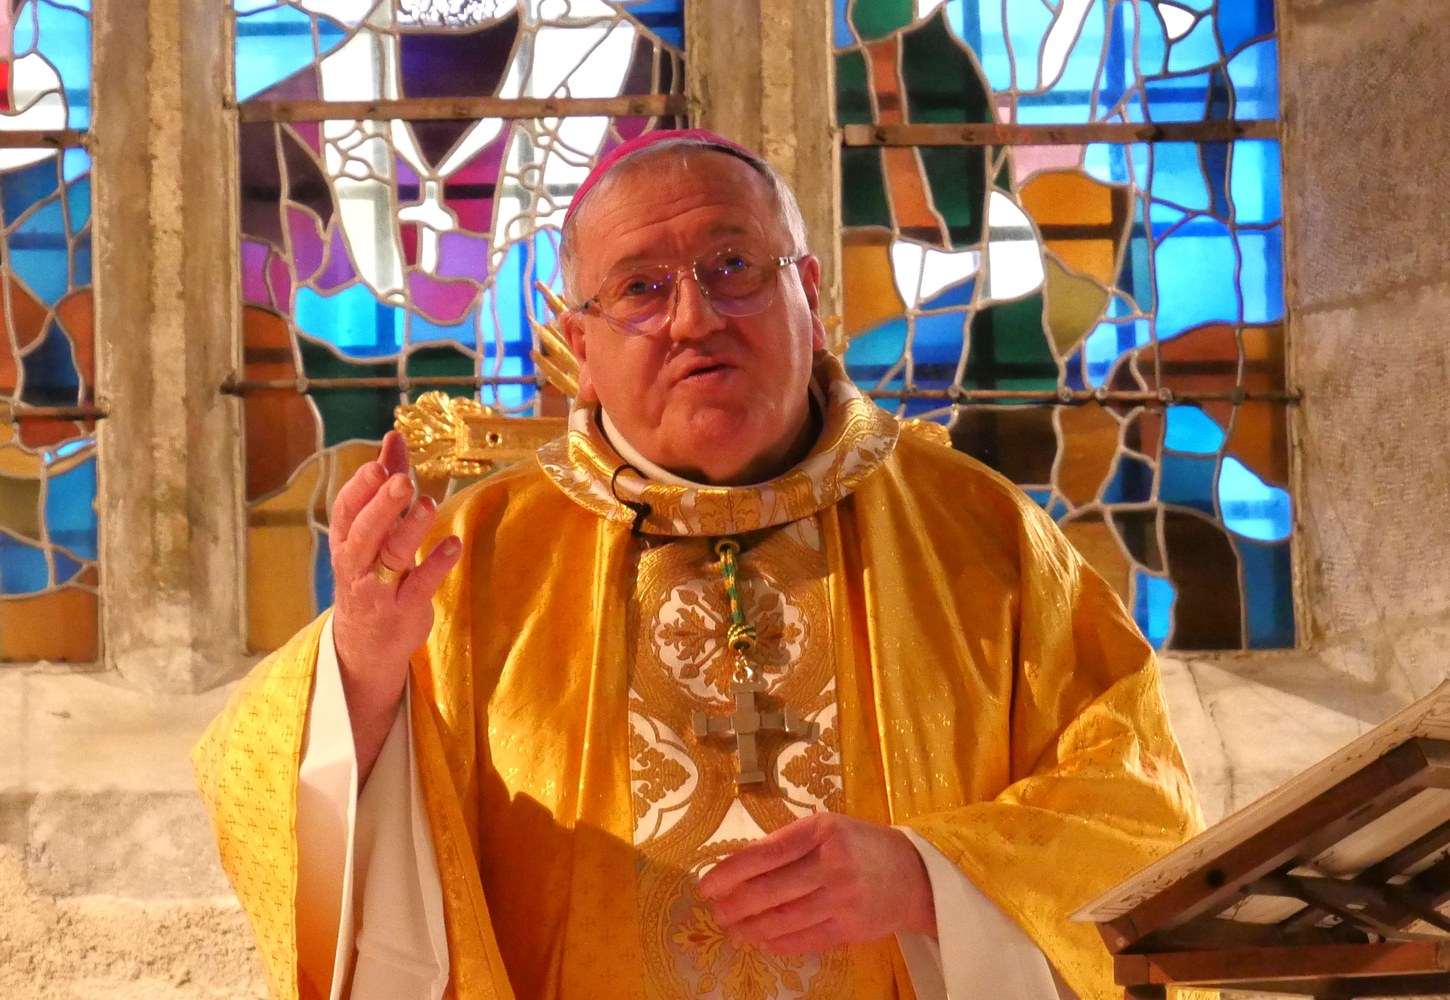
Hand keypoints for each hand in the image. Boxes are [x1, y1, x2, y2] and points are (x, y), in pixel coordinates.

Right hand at [329, 430, 461, 779]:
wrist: (364, 644)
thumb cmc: (371, 574)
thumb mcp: (373, 531)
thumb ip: (386, 484)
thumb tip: (394, 438)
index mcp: (346, 542)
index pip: (345, 512)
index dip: (359, 489)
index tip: (377, 464)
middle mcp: (357, 565)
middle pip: (364, 533)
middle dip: (381, 507)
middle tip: (400, 481)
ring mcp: (379, 589)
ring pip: (390, 557)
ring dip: (410, 530)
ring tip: (429, 505)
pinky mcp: (404, 610)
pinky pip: (419, 586)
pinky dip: (435, 565)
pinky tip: (453, 545)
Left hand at [698, 812, 936, 954]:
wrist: (914, 874)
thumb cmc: (860, 845)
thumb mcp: (827, 828)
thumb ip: (788, 844)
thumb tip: (739, 868)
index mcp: (821, 831)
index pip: (765, 854)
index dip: (730, 871)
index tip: (707, 884)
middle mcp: (832, 864)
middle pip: (770, 890)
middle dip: (735, 905)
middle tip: (716, 912)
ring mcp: (843, 899)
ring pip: (784, 920)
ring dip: (751, 928)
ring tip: (733, 929)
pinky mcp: (850, 928)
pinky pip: (804, 939)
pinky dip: (777, 943)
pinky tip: (761, 941)